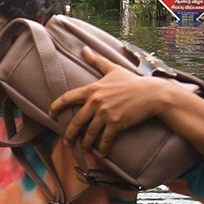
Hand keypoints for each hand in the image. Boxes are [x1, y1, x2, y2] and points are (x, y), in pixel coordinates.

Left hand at [49, 47, 182, 155]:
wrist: (152, 94)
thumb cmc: (132, 81)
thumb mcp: (112, 68)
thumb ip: (96, 60)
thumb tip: (84, 49)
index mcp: (92, 89)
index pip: (67, 98)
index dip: (56, 106)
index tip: (51, 114)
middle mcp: (95, 102)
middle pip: (76, 122)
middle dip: (69, 134)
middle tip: (66, 142)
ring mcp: (106, 114)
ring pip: (90, 134)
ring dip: (85, 144)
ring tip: (84, 149)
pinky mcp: (117, 124)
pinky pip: (105, 140)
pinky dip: (102, 149)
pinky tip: (101, 154)